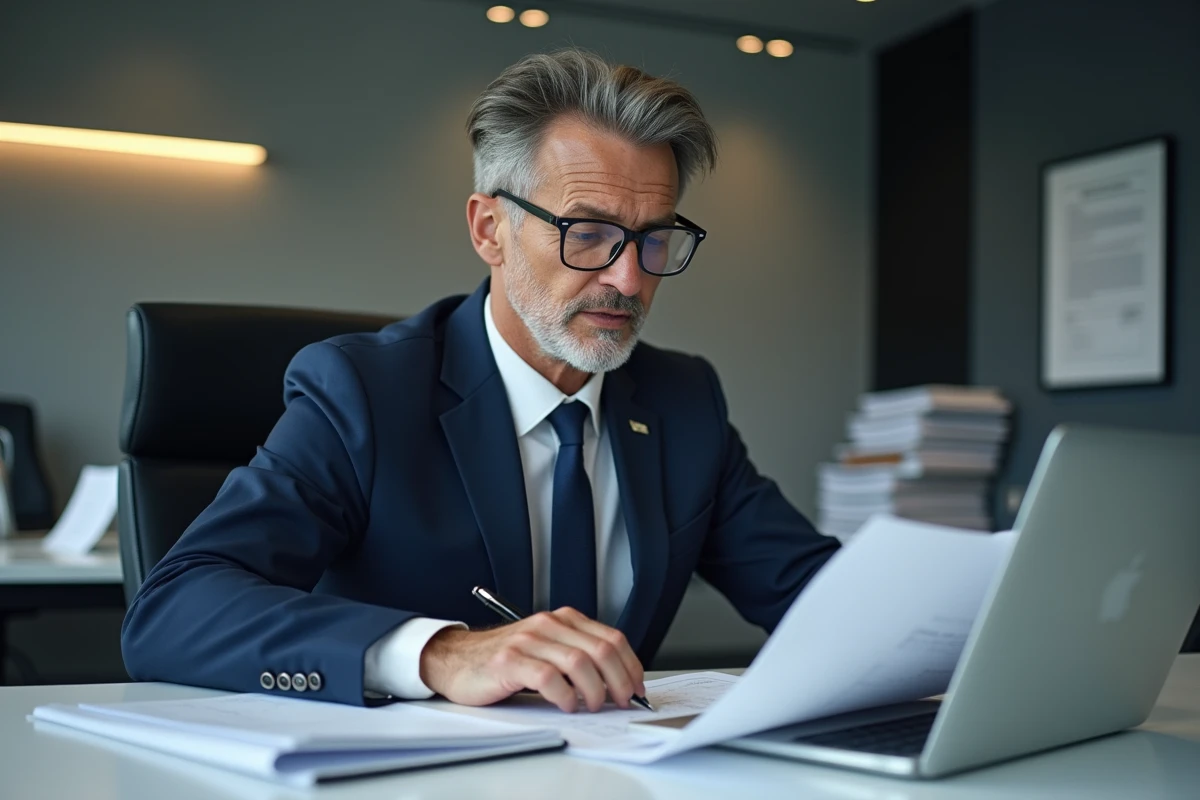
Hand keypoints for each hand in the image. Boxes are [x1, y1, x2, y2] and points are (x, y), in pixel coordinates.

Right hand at [418, 607, 645, 712]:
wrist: (456, 658)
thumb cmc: (504, 659)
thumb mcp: (546, 648)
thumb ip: (577, 656)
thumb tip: (616, 683)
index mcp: (563, 620)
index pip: (611, 638)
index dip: (630, 666)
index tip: (637, 688)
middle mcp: (548, 625)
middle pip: (601, 650)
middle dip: (619, 680)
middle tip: (621, 702)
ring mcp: (528, 641)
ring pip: (579, 662)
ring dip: (594, 690)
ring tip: (592, 705)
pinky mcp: (510, 660)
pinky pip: (549, 677)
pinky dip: (565, 695)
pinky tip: (566, 704)